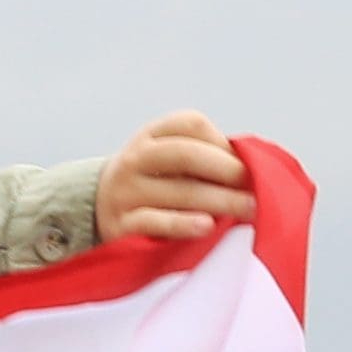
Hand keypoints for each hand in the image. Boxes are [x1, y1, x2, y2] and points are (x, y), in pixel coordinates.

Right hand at [100, 112, 253, 243]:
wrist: (96, 210)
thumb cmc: (152, 183)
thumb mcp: (168, 159)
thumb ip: (204, 157)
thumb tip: (255, 171)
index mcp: (151, 136)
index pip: (191, 124)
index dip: (222, 142)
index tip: (243, 163)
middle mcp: (135, 159)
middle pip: (185, 154)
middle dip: (226, 169)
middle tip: (253, 186)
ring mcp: (126, 191)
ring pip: (178, 191)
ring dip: (219, 200)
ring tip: (247, 209)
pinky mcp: (122, 225)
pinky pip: (155, 222)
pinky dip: (183, 223)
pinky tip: (207, 226)